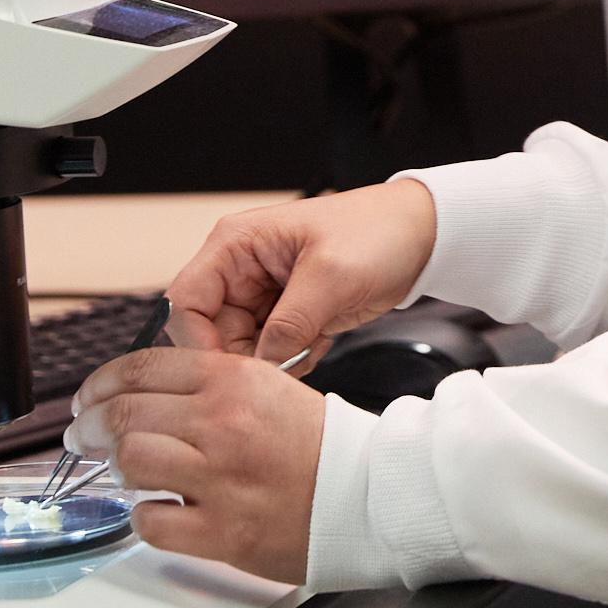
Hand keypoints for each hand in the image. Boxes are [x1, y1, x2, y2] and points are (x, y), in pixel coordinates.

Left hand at [66, 348, 322, 582]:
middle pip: (124, 414)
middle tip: (81, 435)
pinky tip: (151, 509)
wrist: (362, 493)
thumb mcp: (265, 384)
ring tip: (113, 469)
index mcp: (231, 380)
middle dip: (89, 425)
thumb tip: (144, 387)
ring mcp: (219, 478)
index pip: (141, 368)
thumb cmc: (315, 443)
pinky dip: (141, 516)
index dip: (100, 383)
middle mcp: (221, 424)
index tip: (89, 397)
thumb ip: (206, 381)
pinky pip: (152, 522)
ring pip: (131, 461)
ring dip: (112, 466)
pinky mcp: (222, 530)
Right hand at [164, 180, 436, 366]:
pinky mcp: (286, 315)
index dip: (198, 342)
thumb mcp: (331, 275)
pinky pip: (270, 353)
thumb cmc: (376, 232)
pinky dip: (292, 359)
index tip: (227, 375)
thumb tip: (260, 367)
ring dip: (271, 362)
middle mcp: (241, 269)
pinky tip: (321, 343)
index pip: (186, 301)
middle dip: (242, 358)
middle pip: (210, 332)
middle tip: (279, 370)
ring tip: (310, 347)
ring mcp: (263, 294)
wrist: (421, 236)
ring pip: (240, 349)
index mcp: (235, 244)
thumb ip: (289, 323)